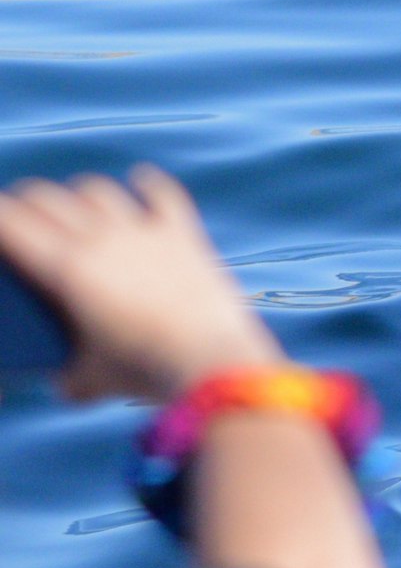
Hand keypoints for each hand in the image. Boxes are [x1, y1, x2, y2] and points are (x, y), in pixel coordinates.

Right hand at [0, 168, 281, 403]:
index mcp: (65, 268)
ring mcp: (144, 233)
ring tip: (72, 204)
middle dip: (25, 201)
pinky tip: (140, 181)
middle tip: (20, 214)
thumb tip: (65, 385)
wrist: (213, 362)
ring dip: (77, 193)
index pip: (11, 222)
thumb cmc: (145, 372)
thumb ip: (70, 377)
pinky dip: (148, 185)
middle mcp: (101, 239)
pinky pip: (162, 195)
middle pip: (47, 198)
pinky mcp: (184, 236)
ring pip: (97, 191)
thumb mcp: (92, 379)